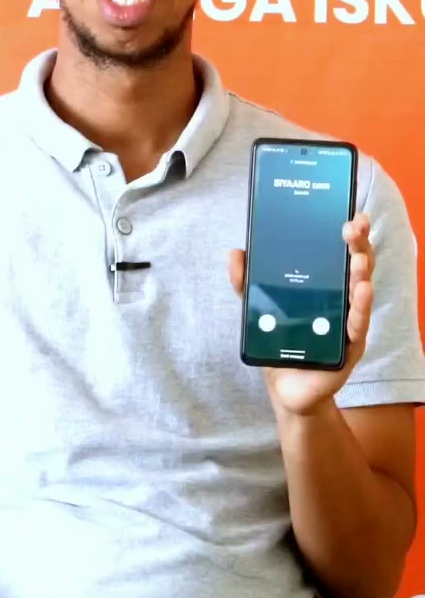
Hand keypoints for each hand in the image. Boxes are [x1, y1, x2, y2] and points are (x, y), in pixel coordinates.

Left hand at [229, 212, 373, 416]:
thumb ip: (246, 282)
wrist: (285, 386)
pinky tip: (362, 291)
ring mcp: (349, 320)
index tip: (349, 210)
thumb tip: (235, 253)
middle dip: (358, 242)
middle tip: (354, 225)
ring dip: (361, 271)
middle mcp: (342, 296)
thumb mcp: (258, 306)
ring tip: (358, 257)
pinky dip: (361, 306)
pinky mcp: (350, 345)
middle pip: (356, 263)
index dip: (348, 230)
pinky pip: (359, 323)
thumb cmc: (280, 339)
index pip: (340, 249)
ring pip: (361, 290)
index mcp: (325, 282)